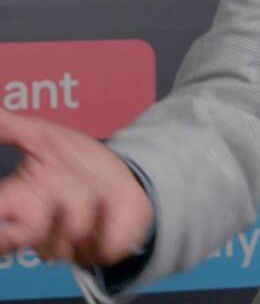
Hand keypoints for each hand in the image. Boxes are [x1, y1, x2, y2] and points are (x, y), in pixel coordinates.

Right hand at [0, 108, 153, 266]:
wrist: (127, 176)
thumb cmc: (81, 160)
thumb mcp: (46, 137)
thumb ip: (10, 127)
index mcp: (17, 203)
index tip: (6, 203)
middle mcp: (35, 229)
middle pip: (18, 238)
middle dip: (36, 219)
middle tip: (55, 192)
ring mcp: (64, 245)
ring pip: (65, 233)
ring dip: (84, 203)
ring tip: (91, 191)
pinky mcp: (95, 252)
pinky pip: (99, 244)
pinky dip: (109, 220)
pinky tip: (110, 206)